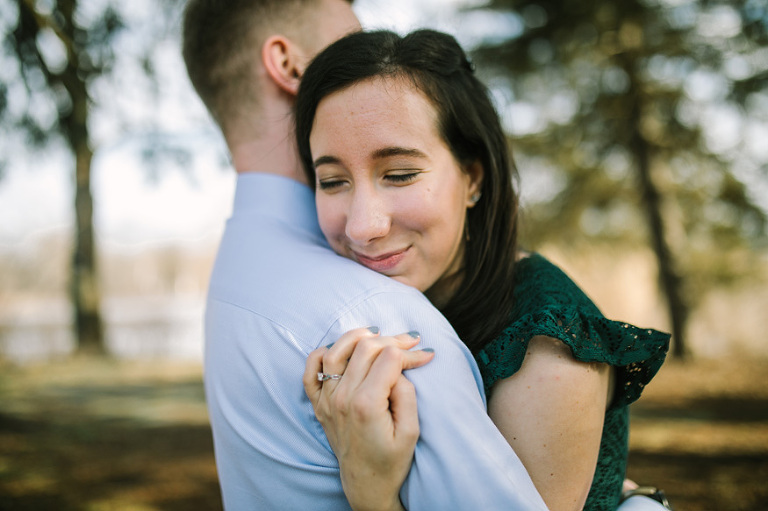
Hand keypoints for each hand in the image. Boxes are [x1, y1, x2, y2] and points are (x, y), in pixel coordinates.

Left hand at [303, 327, 434, 510]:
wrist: (366, 485)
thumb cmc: (391, 461)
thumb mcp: (411, 431)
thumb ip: (406, 393)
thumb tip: (399, 366)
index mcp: (366, 404)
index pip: (389, 358)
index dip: (410, 352)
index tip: (426, 354)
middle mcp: (342, 398)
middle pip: (365, 347)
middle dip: (392, 339)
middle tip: (410, 341)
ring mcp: (327, 400)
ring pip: (336, 351)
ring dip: (357, 336)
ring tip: (376, 334)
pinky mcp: (319, 404)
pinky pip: (311, 370)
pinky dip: (323, 353)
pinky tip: (341, 350)